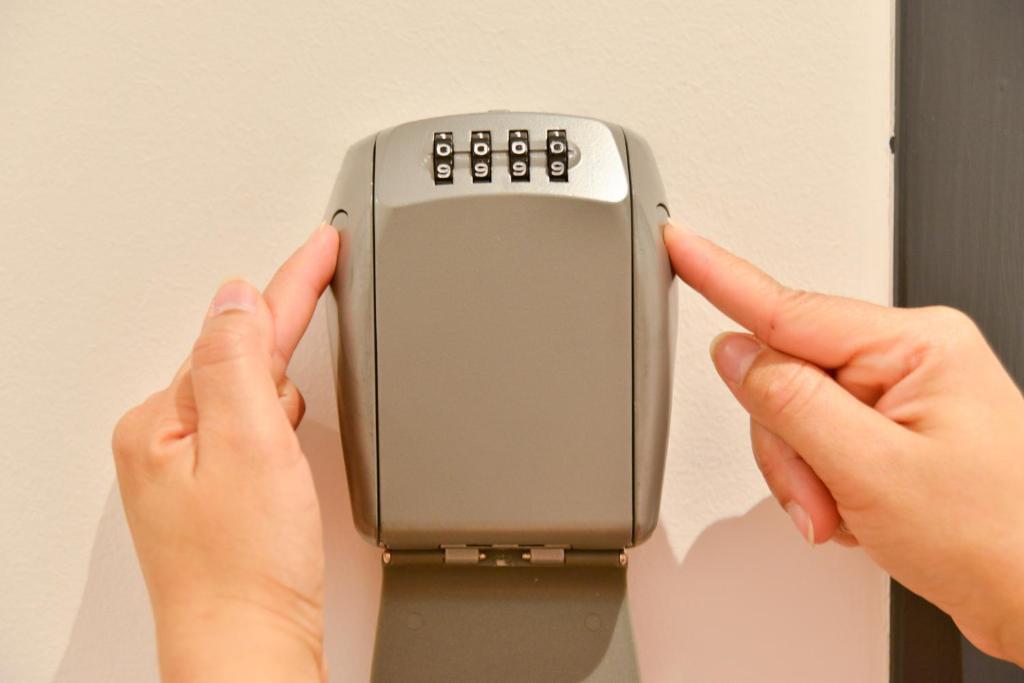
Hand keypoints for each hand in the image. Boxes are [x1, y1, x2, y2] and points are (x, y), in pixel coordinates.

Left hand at [112, 225, 338, 681]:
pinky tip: (291, 437)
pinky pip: (255, 432)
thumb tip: (236, 299)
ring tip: (302, 376)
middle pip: (238, 359)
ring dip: (282, 385)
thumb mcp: (247, 444)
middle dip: (281, 335)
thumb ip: (239, 363)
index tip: (324, 242)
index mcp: (162, 422)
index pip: (237, 332)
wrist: (252, 651)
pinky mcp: (224, 498)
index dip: (290, 283)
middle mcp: (168, 443)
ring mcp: (194, 473)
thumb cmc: (244, 568)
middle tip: (321, 273)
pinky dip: (280, 423)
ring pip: (249, 396)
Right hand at [664, 220, 1023, 663]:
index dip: (721, 275)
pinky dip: (819, 484)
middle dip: (786, 446)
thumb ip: (790, 402)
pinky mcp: (889, 428)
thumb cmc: (994, 538)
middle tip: (818, 499)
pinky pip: (815, 441)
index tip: (681, 242)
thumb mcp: (872, 469)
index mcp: (914, 345)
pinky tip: (855, 513)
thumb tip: (736, 354)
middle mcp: (906, 359)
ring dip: (803, 476)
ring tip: (844, 516)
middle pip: (783, 376)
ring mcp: (897, 395)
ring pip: (792, 416)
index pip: (789, 307)